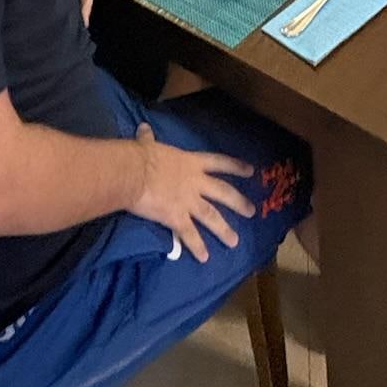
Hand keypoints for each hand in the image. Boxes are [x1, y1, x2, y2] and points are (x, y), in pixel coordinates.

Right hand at [132, 124, 255, 263]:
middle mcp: (195, 182)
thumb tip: (144, 128)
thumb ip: (149, 138)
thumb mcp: (148, 144)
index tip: (251, 171)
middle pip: (223, 192)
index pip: (218, 162)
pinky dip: (197, 247)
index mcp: (191, 162)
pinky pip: (189, 235)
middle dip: (238, 202)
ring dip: (224, 230)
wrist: (134, 173)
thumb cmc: (141, 156)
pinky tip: (204, 258)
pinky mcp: (177, 218)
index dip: (235, 166)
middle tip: (251, 212)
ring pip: (211, 217)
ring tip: (234, 242)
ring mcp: (188, 201)